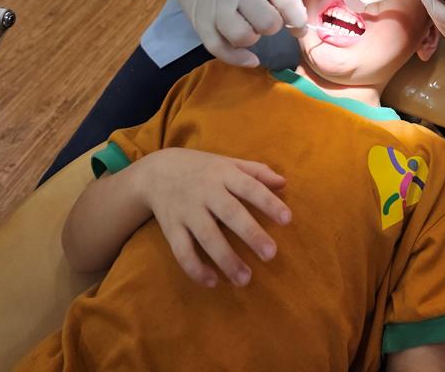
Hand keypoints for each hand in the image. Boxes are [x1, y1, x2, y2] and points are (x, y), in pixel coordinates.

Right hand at [137, 148, 290, 287]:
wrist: (157, 171)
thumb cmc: (202, 168)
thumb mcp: (228, 162)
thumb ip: (256, 171)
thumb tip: (284, 182)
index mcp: (223, 173)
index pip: (249, 187)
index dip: (268, 202)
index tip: (288, 219)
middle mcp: (206, 191)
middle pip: (230, 213)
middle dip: (251, 234)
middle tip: (271, 255)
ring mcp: (187, 210)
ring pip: (207, 236)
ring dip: (226, 259)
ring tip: (245, 279)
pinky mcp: (171, 228)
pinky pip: (182, 251)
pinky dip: (195, 268)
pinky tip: (213, 282)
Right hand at [151, 0, 306, 65]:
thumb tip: (295, 17)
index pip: (289, 3)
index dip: (299, 20)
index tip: (299, 26)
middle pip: (269, 24)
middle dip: (273, 25)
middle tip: (266, 17)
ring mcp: (217, 6)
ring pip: (244, 37)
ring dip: (253, 37)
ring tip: (250, 27)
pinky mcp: (200, 20)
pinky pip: (219, 48)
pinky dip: (237, 58)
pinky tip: (249, 58)